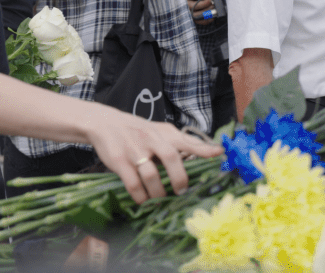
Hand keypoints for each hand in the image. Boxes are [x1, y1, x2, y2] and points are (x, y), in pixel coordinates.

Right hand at [86, 107, 223, 203]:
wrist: (105, 123)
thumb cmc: (140, 131)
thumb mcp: (161, 131)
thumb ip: (181, 142)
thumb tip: (208, 151)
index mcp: (166, 133)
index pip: (188, 140)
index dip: (204, 148)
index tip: (219, 153)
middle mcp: (152, 140)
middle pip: (171, 158)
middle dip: (179, 178)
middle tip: (182, 191)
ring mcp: (135, 150)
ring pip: (151, 175)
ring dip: (158, 192)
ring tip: (161, 200)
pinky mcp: (119, 161)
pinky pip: (132, 183)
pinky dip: (140, 196)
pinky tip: (143, 200)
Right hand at [181, 0, 214, 24]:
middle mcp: (179, 3)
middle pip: (193, 5)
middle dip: (204, 2)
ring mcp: (183, 11)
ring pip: (195, 14)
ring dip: (206, 11)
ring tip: (213, 5)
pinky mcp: (186, 16)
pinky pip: (196, 21)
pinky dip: (205, 20)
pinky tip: (212, 16)